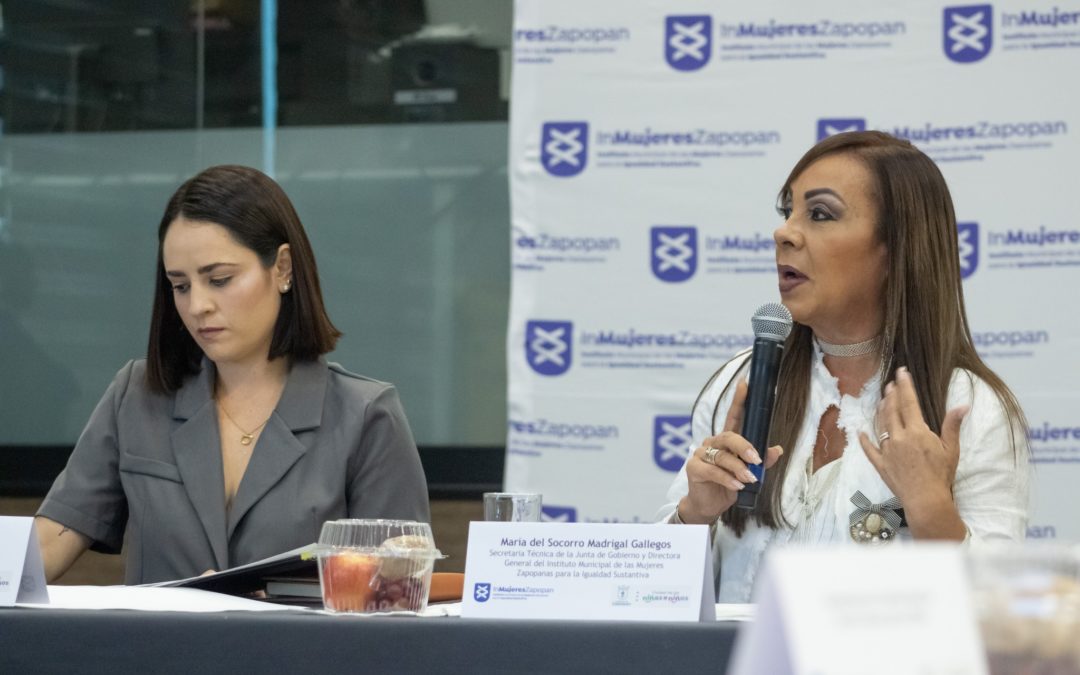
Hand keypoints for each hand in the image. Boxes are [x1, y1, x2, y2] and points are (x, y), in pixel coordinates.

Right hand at [678, 379, 783, 523]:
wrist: (709, 505)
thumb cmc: (729, 485)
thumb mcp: (749, 473)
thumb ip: (762, 462)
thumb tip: (777, 450)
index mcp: (725, 441)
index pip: (732, 417)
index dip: (738, 400)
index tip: (745, 384)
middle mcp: (712, 443)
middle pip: (728, 436)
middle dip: (744, 446)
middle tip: (757, 459)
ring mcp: (700, 454)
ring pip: (722, 455)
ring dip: (738, 467)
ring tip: (749, 479)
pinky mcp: (694, 468)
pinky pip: (712, 470)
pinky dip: (727, 478)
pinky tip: (736, 485)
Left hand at [858, 366, 967, 510]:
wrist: (926, 500)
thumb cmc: (941, 474)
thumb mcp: (951, 449)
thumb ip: (952, 425)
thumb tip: (963, 405)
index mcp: (916, 431)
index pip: (908, 402)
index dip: (904, 386)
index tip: (901, 372)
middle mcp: (898, 437)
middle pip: (892, 411)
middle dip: (890, 395)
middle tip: (890, 384)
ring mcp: (887, 450)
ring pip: (880, 425)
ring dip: (880, 411)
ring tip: (881, 400)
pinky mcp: (880, 464)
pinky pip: (869, 449)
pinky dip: (864, 440)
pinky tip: (860, 432)